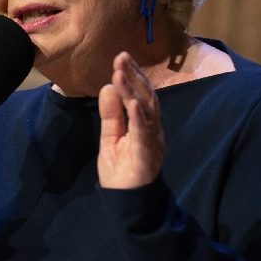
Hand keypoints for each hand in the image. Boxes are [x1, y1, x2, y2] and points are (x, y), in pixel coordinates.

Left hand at [97, 51, 164, 188]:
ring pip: (146, 112)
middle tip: (121, 57)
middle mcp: (152, 130)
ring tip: (121, 73)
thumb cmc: (122, 171)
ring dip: (133, 91)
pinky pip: (144, 135)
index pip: (141, 94)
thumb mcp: (110, 138)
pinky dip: (140, 118)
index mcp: (144, 124)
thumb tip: (108, 86)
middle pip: (147, 97)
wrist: (125, 203)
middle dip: (134, 76)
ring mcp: (151, 142)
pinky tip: (133, 103)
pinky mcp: (146, 157)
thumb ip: (111, 114)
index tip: (121, 57)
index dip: (133, 75)